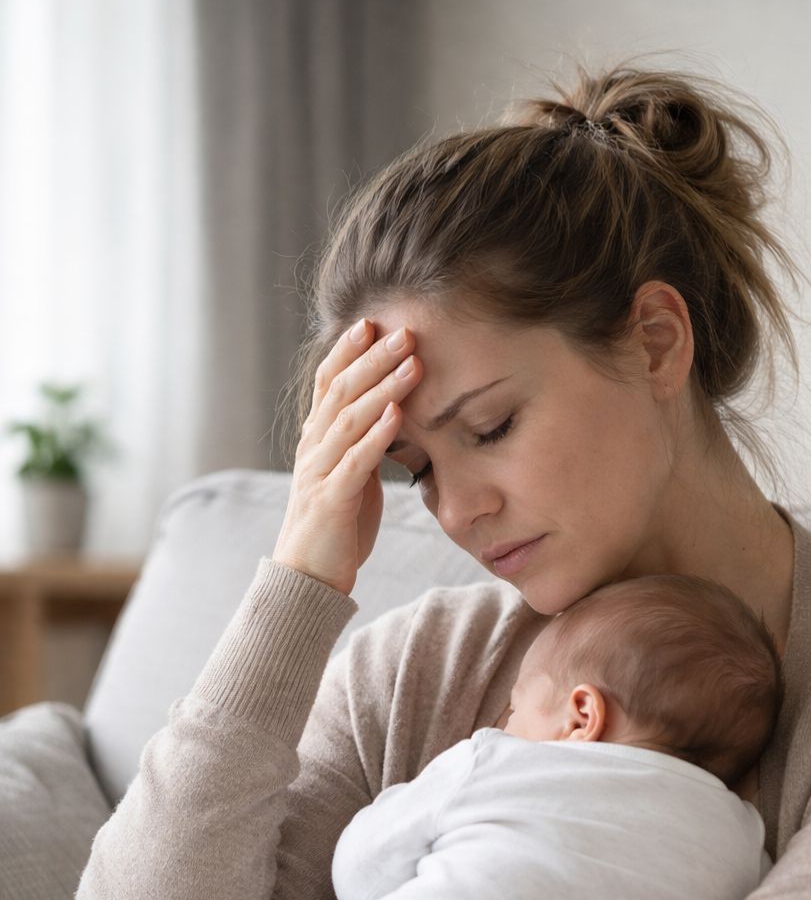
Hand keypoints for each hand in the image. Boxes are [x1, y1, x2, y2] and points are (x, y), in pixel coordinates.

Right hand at [273, 317, 423, 594]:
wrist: (308, 578)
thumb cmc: (335, 527)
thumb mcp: (349, 476)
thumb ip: (361, 444)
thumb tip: (390, 415)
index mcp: (316, 439)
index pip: (328, 382)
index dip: (348, 350)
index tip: (374, 321)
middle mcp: (313, 448)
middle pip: (341, 390)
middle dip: (373, 358)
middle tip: (406, 330)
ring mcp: (320, 472)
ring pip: (349, 419)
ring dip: (383, 387)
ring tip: (413, 363)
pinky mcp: (333, 500)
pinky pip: (356, 461)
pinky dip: (377, 435)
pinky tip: (398, 414)